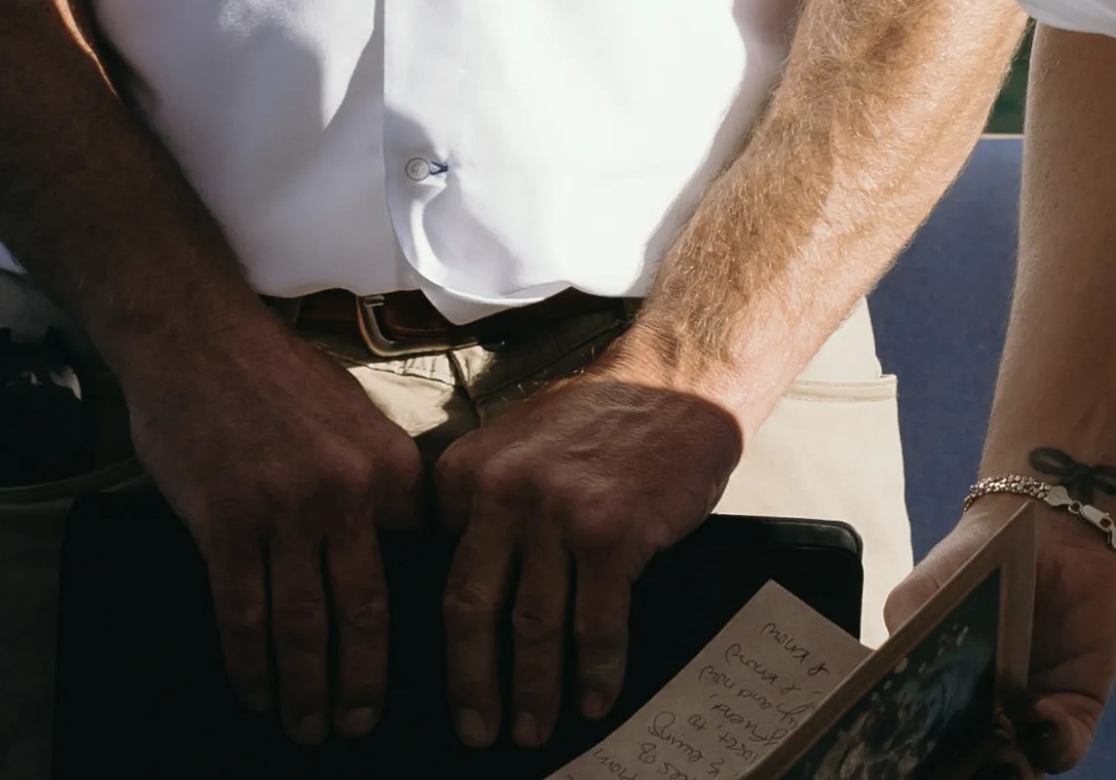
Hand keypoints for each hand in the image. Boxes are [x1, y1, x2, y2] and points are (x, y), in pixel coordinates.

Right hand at [123, 314, 427, 744]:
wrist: (197, 335)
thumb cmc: (272, 374)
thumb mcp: (351, 415)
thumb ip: (373, 483)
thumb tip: (388, 558)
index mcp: (391, 465)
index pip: (416, 569)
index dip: (410, 630)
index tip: (406, 673)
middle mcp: (347, 491)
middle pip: (363, 614)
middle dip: (362, 684)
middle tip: (358, 724)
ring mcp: (286, 509)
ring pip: (302, 628)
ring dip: (306, 690)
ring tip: (308, 725)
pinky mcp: (228, 522)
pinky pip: (243, 615)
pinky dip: (250, 666)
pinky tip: (254, 690)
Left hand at [432, 357, 742, 749]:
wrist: (675, 384)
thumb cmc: (598, 420)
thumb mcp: (517, 442)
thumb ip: (484, 502)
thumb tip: (468, 592)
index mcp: (469, 470)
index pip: (440, 570)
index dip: (441, 634)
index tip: (446, 681)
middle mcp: (503, 489)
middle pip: (472, 610)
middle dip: (472, 685)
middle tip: (477, 731)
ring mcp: (557, 512)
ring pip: (534, 629)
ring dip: (535, 692)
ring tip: (533, 730)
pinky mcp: (612, 534)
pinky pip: (597, 626)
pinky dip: (596, 674)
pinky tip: (596, 699)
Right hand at [888, 497, 1115, 773]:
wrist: (1046, 527)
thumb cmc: (974, 559)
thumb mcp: (924, 592)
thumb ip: (906, 632)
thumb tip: (882, 681)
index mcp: (941, 698)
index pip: (927, 747)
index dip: (919, 758)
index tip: (910, 759)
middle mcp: (983, 719)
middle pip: (971, 766)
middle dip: (966, 769)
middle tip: (959, 763)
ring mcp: (1027, 719)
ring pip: (1018, 770)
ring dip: (1008, 771)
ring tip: (998, 756)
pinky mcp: (1074, 712)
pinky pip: (1063, 748)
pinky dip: (1052, 743)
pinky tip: (1038, 715)